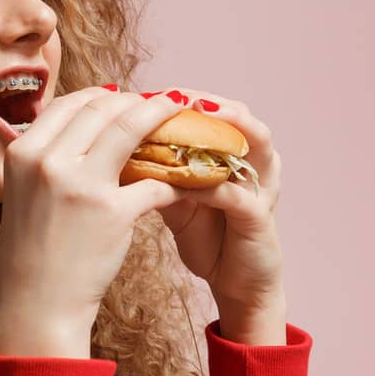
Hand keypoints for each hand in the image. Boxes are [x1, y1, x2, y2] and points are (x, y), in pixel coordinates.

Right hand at [0, 88, 187, 357]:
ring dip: (160, 118)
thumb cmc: (35, 248)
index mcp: (23, 152)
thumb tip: (87, 122)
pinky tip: (185, 179)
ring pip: (129, 129)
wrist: (36, 303)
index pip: (69, 102)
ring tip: (179, 119)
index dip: (102, 96)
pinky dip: (173, 177)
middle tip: (159, 105)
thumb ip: (48, 155)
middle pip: (101, 109)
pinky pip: (153, 181)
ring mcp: (79, 185)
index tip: (124, 99)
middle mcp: (47, 162)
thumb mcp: (24, 190)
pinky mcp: (111, 212)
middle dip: (136, 102)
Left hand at [145, 89, 285, 318]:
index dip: (187, 97)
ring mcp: (263, 189)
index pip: (217, 110)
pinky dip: (215, 185)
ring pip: (257, 144)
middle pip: (241, 116)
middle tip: (175, 96)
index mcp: (236, 153)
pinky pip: (240, 196)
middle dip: (208, 102)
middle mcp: (255, 163)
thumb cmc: (206, 235)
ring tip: (198, 116)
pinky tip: (190, 182)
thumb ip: (156, 168)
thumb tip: (112, 144)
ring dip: (227, 127)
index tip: (152, 91)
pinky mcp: (260, 219)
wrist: (236, 284)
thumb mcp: (175, 195)